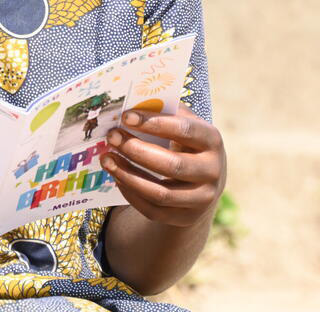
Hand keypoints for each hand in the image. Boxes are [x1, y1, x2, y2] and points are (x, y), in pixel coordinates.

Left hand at [101, 106, 225, 227]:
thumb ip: (162, 110)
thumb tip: (130, 101)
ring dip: (128, 175)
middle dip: (136, 150)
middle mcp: (213, 171)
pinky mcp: (187, 218)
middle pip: (172, 165)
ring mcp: (202, 198)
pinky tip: (117, 176)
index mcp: (212, 140)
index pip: (184, 131)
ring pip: (160, 193)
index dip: (153, 123)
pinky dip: (131, 193)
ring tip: (106, 159)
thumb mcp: (182, 122)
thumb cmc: (185, 141)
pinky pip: (154, 210)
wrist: (204, 178)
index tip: (125, 116)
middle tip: (111, 137)